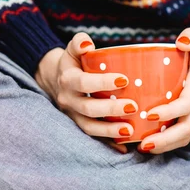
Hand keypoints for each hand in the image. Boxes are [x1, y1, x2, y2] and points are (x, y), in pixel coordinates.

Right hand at [34, 33, 137, 153]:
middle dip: (110, 109)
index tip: (124, 80)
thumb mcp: (73, 50)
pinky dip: (109, 144)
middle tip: (133, 106)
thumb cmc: (74, 63)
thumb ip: (79, 42)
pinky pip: (94, 139)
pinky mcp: (80, 127)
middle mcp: (68, 100)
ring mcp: (73, 116)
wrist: (57, 82)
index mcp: (68, 80)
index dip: (102, 82)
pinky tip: (125, 147)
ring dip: (109, 131)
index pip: (83, 82)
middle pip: (87, 108)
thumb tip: (87, 43)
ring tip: (130, 130)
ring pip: (89, 128)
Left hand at [137, 25, 189, 153]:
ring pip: (186, 135)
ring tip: (144, 148)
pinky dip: (169, 142)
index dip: (169, 112)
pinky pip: (185, 134)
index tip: (149, 114)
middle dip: (165, 139)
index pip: (187, 104)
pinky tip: (151, 144)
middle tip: (143, 144)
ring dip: (166, 145)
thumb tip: (181, 41)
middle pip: (186, 128)